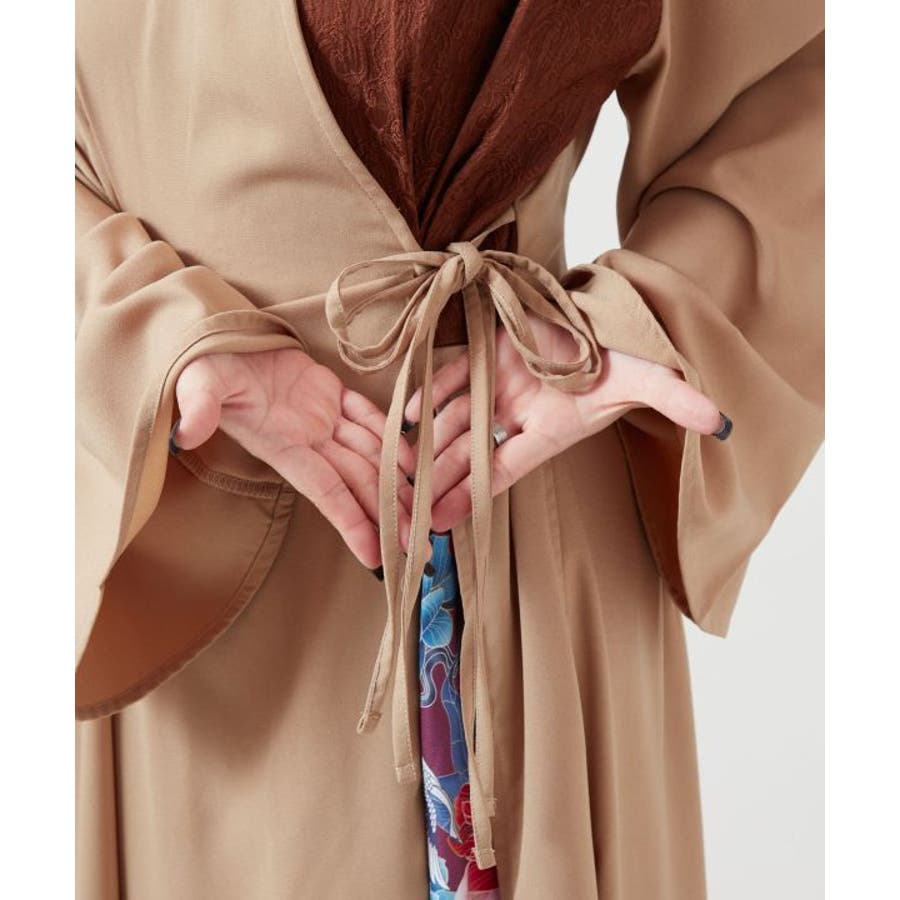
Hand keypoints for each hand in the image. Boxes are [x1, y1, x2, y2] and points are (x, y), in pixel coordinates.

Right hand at [173, 346, 420, 569]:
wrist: (215, 339)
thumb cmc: (204, 364)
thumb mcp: (200, 384)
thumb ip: (200, 407)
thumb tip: (186, 432)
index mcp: (283, 446)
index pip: (327, 491)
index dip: (353, 523)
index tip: (378, 557)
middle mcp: (308, 440)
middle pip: (360, 483)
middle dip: (390, 517)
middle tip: (422, 549)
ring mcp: (321, 418)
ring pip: (370, 456)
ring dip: (399, 483)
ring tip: (426, 513)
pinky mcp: (329, 392)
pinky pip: (367, 417)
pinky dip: (391, 435)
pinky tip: (415, 458)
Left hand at [403, 315, 723, 532]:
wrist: (602, 323)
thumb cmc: (622, 358)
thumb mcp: (647, 377)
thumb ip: (674, 398)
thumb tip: (719, 422)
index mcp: (548, 428)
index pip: (503, 469)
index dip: (471, 496)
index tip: (440, 524)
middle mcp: (516, 413)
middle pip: (466, 454)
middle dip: (434, 483)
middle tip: (400, 514)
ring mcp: (496, 385)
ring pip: (451, 420)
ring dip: (421, 446)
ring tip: (390, 472)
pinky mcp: (483, 354)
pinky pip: (449, 376)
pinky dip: (428, 393)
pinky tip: (407, 415)